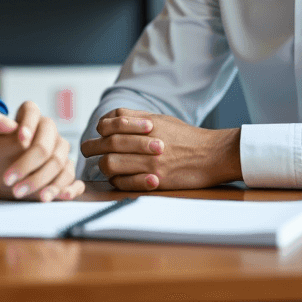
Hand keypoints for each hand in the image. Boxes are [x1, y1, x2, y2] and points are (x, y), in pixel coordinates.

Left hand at [0, 103, 85, 201]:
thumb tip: (6, 123)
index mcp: (30, 115)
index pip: (33, 112)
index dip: (29, 125)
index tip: (20, 141)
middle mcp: (49, 132)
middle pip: (47, 147)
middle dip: (28, 165)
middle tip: (7, 180)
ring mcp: (59, 152)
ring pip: (61, 165)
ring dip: (43, 182)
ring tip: (22, 194)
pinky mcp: (62, 172)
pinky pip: (72, 179)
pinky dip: (70, 188)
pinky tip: (62, 195)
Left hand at [79, 108, 240, 190]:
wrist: (213, 154)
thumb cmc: (187, 137)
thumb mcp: (162, 119)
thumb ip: (136, 118)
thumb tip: (110, 120)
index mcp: (146, 124)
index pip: (110, 123)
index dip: (100, 129)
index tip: (99, 134)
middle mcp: (146, 142)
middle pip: (106, 144)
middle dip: (91, 148)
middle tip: (88, 151)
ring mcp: (150, 162)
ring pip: (110, 164)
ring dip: (104, 165)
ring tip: (107, 165)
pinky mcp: (155, 180)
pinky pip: (124, 183)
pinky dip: (117, 181)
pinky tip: (121, 178)